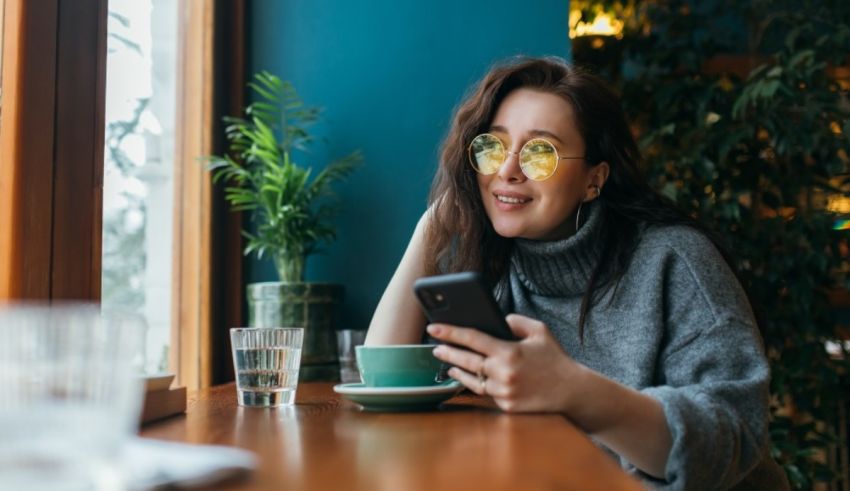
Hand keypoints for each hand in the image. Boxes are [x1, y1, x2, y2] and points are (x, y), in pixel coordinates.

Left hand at [428, 314, 582, 412]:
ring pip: (472, 380)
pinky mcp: (506, 406)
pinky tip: (466, 377)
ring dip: (457, 370)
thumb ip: (515, 321)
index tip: (433, 327)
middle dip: (447, 352)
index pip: (472, 338)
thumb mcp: (539, 331)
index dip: (450, 332)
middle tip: (435, 347)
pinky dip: (473, 384)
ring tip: (448, 362)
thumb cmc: (554, 358)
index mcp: (510, 351)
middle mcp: (503, 373)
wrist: (572, 391)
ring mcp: (503, 392)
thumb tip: (496, 321)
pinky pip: (484, 393)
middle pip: (466, 361)